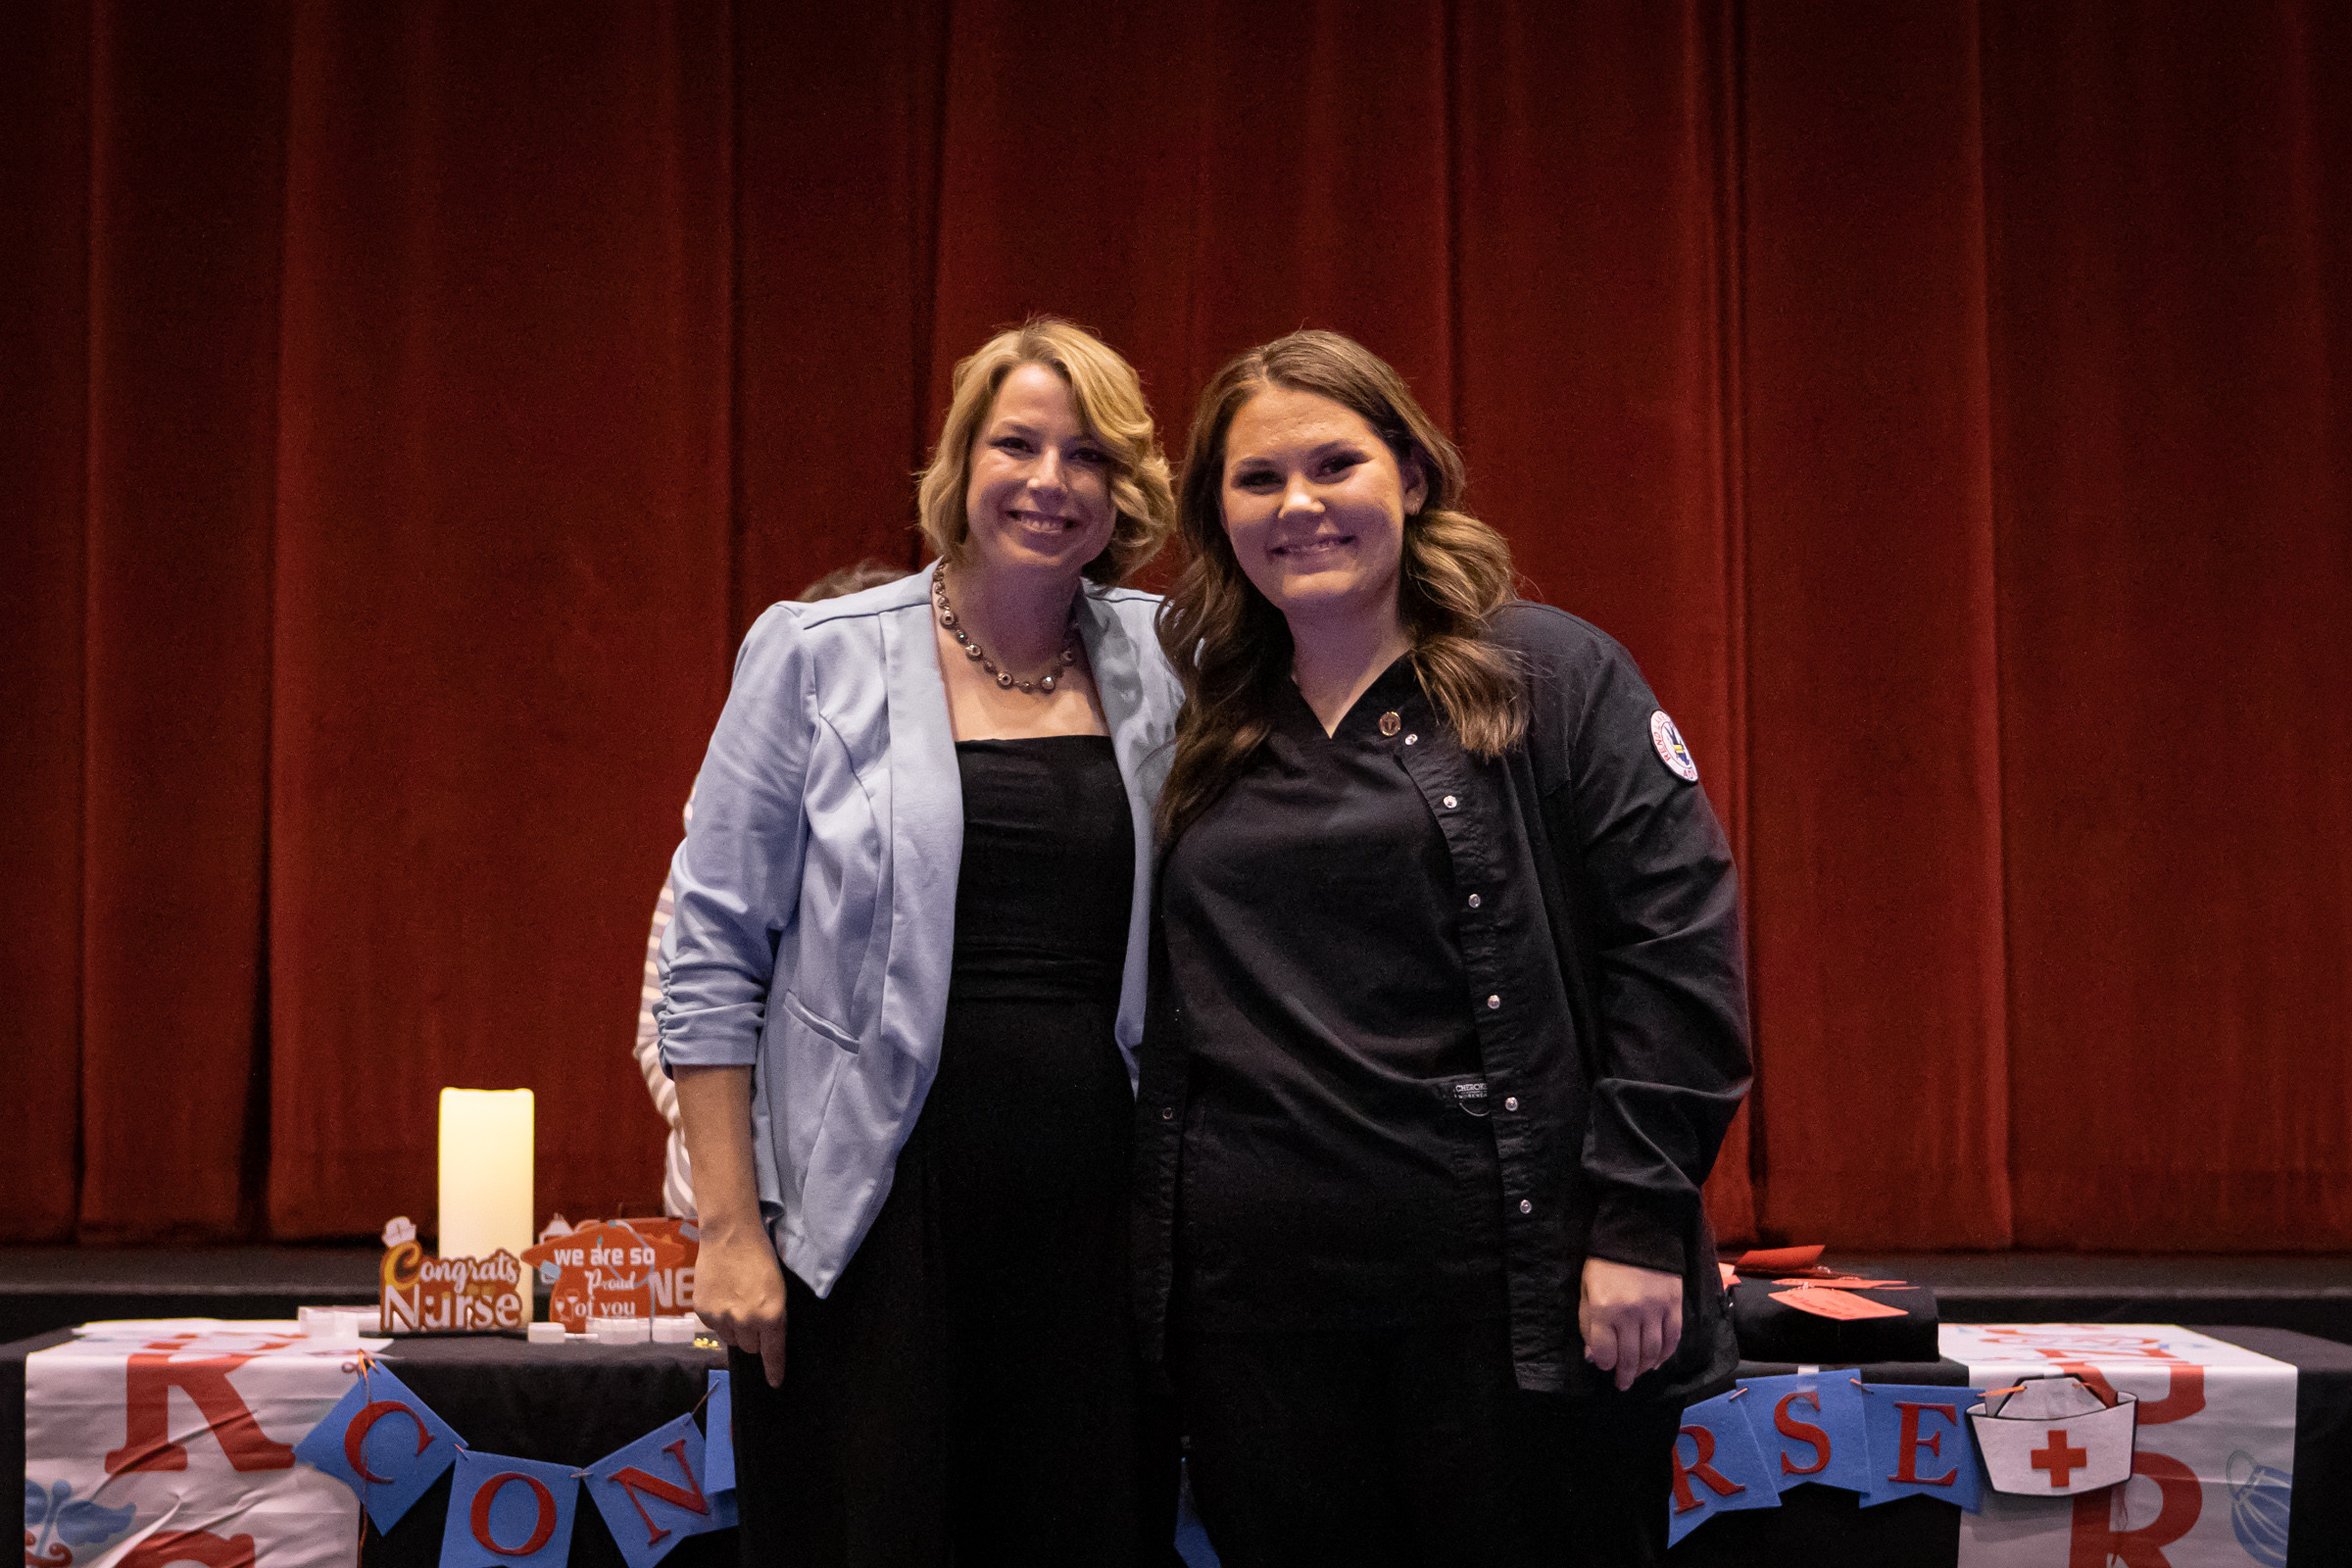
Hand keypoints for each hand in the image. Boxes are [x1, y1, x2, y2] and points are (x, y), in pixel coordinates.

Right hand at [694, 1224, 787, 1386]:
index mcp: (770, 1315)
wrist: (730, 1236)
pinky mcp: (703, 1312)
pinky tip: (722, 1296)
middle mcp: (746, 1321)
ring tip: (736, 1301)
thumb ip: (774, 1318)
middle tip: (752, 1312)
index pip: (772, 1353)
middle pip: (750, 1347)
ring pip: (731, 1339)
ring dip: (735, 1328)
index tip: (775, 1383)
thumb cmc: (762, 1258)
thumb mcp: (778, 1290)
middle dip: (753, 1336)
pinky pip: (714, 1327)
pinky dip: (719, 1318)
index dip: (774, 1370)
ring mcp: (722, 1318)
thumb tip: (766, 1342)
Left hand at [1580, 1256, 1682, 1391]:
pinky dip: (1665, 1355)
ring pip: (1652, 1352)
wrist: (1637, 1233)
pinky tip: (1657, 1362)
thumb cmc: (1604, 1263)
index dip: (1604, 1364)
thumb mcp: (1586, 1289)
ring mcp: (1655, 1311)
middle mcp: (1630, 1314)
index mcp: (1603, 1308)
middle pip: (1629, 1356)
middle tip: (1622, 1383)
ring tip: (1638, 1375)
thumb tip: (1594, 1355)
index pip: (1605, 1352)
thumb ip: (1588, 1323)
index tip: (1604, 1366)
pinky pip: (1672, 1339)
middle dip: (1624, 1374)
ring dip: (1644, 1368)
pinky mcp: (1674, 1306)